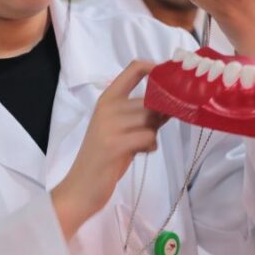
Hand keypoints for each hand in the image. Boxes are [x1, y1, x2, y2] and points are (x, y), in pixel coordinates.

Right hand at [52, 61, 167, 236]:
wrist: (81, 186)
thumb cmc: (103, 157)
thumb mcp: (119, 128)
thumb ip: (140, 114)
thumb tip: (173, 101)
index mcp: (107, 99)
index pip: (134, 69)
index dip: (157, 68)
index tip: (171, 78)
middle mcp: (107, 107)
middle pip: (150, 99)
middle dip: (159, 115)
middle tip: (152, 130)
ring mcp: (109, 125)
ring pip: (151, 118)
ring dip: (153, 133)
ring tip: (142, 145)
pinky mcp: (115, 144)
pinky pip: (148, 137)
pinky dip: (150, 146)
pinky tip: (140, 152)